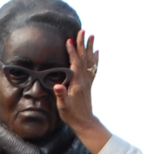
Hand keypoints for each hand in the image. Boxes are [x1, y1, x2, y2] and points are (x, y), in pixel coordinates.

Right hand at [53, 30, 111, 153]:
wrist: (85, 122)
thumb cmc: (72, 115)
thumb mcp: (63, 107)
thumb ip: (61, 95)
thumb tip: (57, 86)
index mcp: (77, 84)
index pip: (75, 64)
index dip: (72, 52)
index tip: (70, 40)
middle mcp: (84, 80)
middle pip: (83, 58)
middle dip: (82, 44)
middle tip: (82, 31)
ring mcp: (87, 82)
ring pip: (89, 61)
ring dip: (89, 47)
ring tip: (91, 35)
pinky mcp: (88, 84)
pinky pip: (93, 68)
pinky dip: (94, 59)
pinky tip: (96, 52)